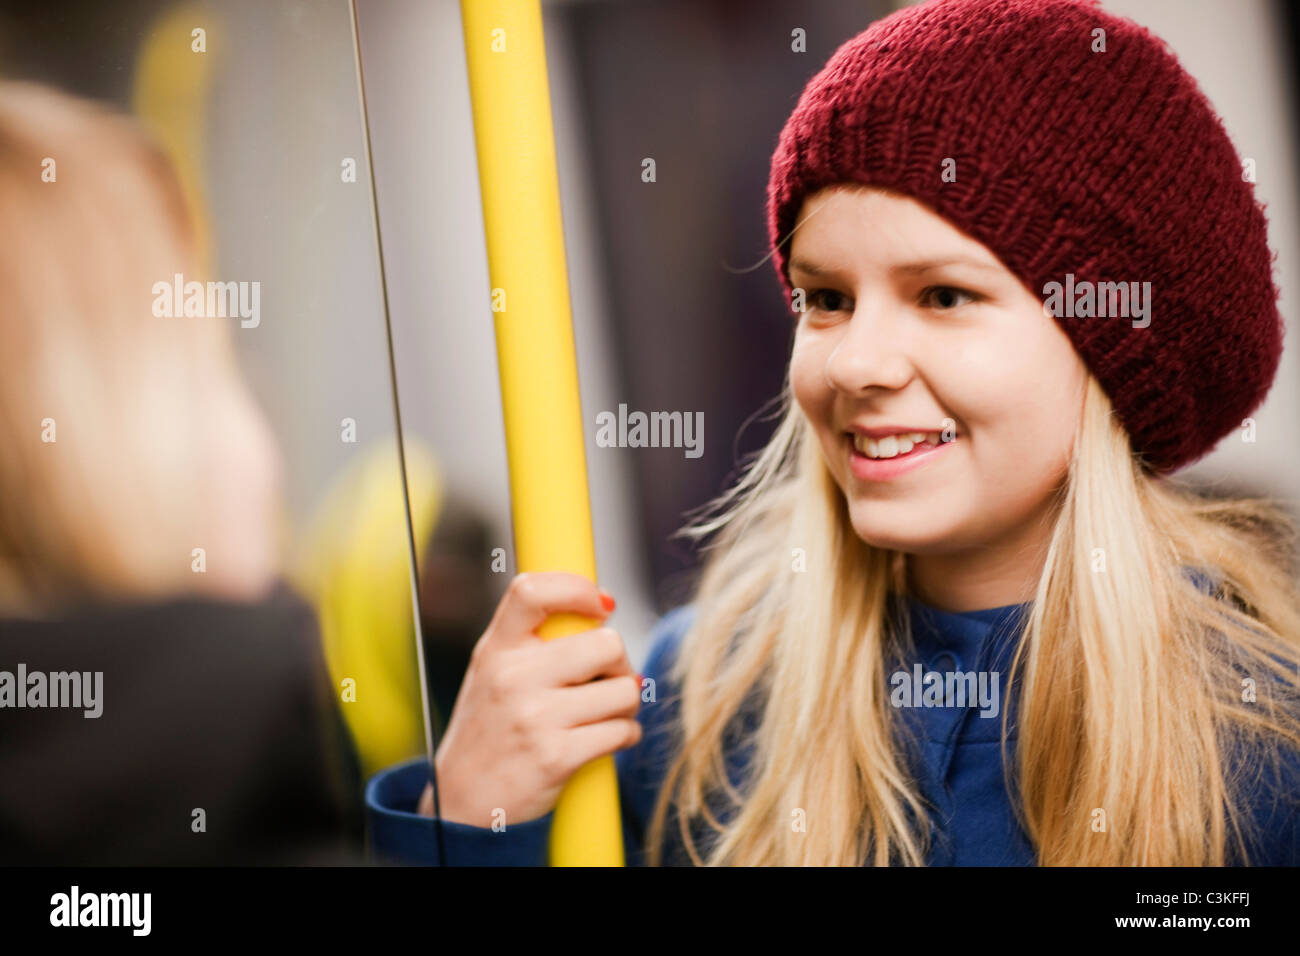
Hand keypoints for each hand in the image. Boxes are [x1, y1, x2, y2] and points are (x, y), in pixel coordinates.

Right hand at [422, 572, 640, 827]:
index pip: (532, 590)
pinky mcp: (556, 756)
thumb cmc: (490, 732)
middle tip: (611, 680)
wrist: (462, 805)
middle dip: (620, 664)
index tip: (602, 605)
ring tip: (608, 714)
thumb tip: (603, 610)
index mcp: (496, 650)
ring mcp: (534, 717)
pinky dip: (627, 735)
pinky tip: (610, 739)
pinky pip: (622, 731)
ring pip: (624, 690)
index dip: (578, 588)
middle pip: (605, 643)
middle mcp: (512, 677)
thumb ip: (532, 641)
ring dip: (627, 705)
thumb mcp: (492, 674)